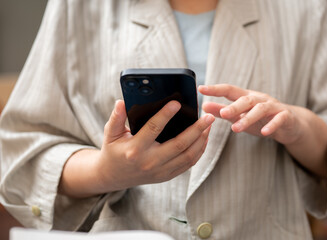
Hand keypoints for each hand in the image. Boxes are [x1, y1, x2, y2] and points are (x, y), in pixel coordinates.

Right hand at [59, 100, 214, 197]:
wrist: (113, 177)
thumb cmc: (113, 151)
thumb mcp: (110, 133)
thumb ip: (116, 118)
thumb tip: (121, 102)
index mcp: (135, 149)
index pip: (153, 129)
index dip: (165, 115)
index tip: (177, 103)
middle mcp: (150, 162)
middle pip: (179, 144)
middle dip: (197, 129)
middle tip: (208, 116)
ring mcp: (160, 171)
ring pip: (188, 156)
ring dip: (202, 140)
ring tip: (209, 125)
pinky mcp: (167, 175)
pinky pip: (188, 164)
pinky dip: (199, 151)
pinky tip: (204, 139)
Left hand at [199, 84, 301, 144]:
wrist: (290, 125)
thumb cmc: (261, 120)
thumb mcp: (240, 116)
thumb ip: (222, 111)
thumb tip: (204, 106)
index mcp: (247, 97)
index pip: (230, 90)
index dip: (216, 89)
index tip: (201, 89)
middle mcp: (260, 99)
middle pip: (246, 99)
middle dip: (234, 106)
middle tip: (222, 114)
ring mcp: (274, 107)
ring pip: (261, 109)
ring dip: (248, 118)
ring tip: (236, 128)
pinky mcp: (286, 116)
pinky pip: (279, 119)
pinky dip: (272, 125)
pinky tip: (264, 133)